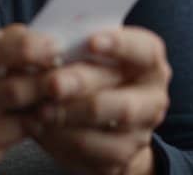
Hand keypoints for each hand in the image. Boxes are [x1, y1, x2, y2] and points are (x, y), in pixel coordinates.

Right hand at [0, 24, 60, 174]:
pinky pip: (15, 140)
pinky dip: (29, 126)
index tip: (51, 43)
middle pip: (15, 87)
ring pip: (23, 117)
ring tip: (53, 93)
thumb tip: (23, 32)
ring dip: (44, 104)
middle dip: (46, 77)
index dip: (28, 46)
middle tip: (62, 69)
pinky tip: (32, 117)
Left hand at [23, 27, 171, 174]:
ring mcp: (141, 130)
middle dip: (83, 87)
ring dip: (71, 118)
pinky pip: (95, 151)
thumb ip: (73, 41)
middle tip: (53, 84)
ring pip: (111, 126)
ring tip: (40, 109)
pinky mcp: (123, 154)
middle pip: (123, 97)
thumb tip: (45, 38)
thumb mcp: (83, 49)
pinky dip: (63, 139)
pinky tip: (39, 126)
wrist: (95, 116)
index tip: (91, 41)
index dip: (120, 45)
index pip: (144, 50)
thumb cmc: (87, 68)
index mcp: (148, 59)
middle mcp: (153, 96)